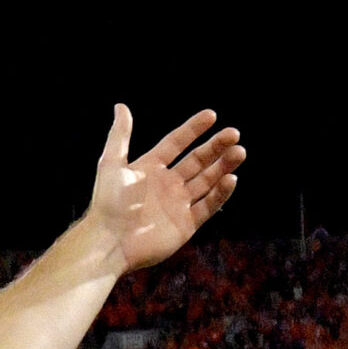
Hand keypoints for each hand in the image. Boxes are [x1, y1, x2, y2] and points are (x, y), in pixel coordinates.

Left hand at [87, 106, 244, 274]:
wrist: (109, 242)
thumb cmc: (107, 203)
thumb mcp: (111, 164)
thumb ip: (120, 135)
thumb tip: (120, 106)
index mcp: (151, 168)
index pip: (177, 143)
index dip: (193, 129)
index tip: (212, 115)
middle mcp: (167, 184)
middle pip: (197, 161)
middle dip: (216, 147)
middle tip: (234, 135)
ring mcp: (178, 204)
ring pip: (207, 181)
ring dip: (223, 167)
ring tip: (239, 152)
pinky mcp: (186, 225)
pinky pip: (208, 206)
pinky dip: (220, 193)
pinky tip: (231, 179)